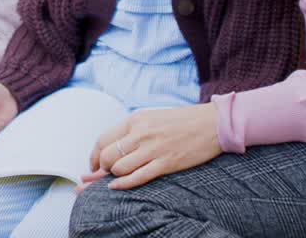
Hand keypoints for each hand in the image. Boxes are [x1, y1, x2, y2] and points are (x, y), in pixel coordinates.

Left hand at [82, 103, 221, 190]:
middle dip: (101, 169)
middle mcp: (141, 133)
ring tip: (117, 177)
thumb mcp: (151, 119)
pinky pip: (138, 177)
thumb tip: (110, 150)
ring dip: (114, 176)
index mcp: (136, 120)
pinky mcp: (166, 162)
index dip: (94, 156)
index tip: (94, 165)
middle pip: (107, 156)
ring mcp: (154, 148)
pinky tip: (117, 186)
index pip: (103, 140)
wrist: (211, 123)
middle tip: (102, 175)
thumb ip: (131, 132)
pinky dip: (123, 184)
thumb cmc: (180, 122)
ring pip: (119, 168)